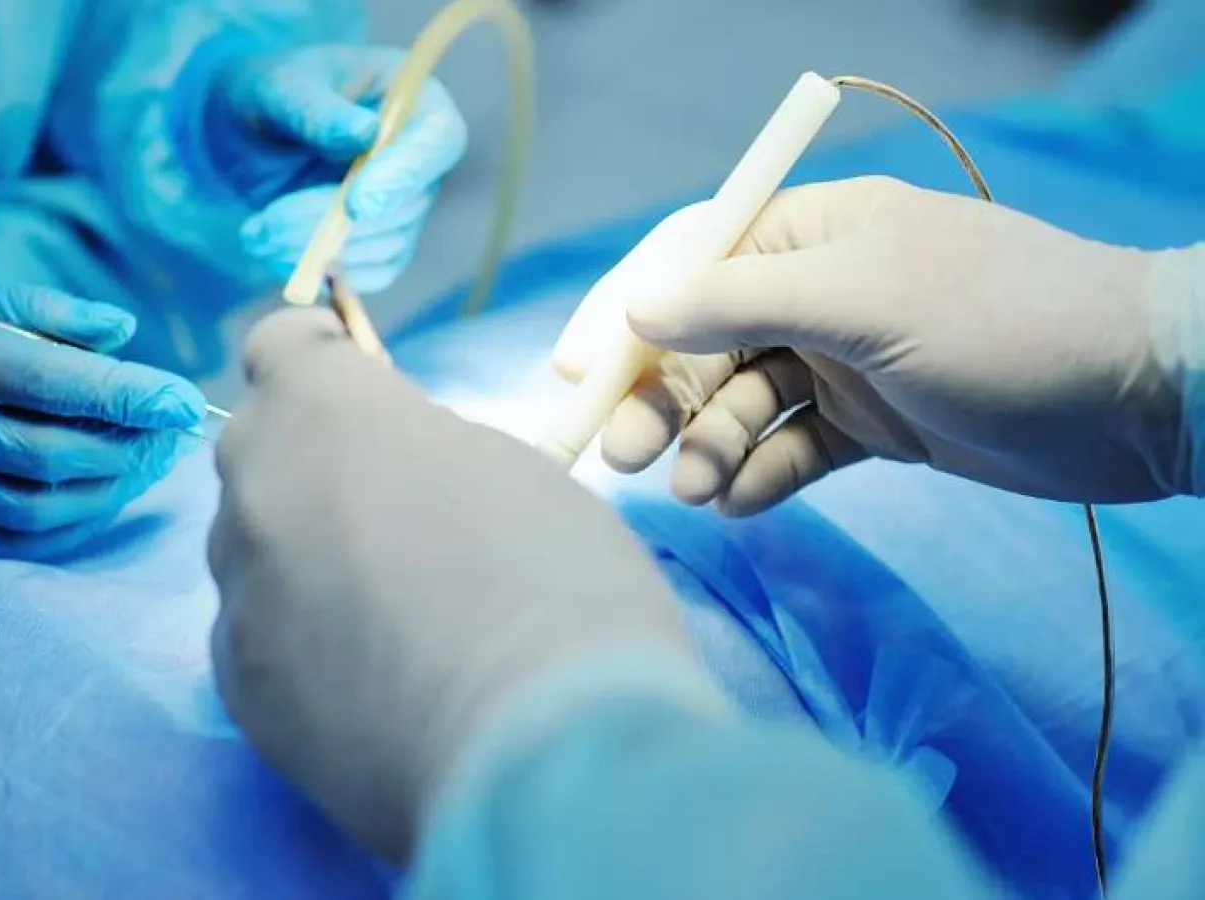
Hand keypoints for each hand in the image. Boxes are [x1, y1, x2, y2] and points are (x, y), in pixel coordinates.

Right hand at [0, 273, 204, 557]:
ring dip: (107, 491)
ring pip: (36, 507)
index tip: (183, 398)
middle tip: (172, 434)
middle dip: (128, 448)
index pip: (51, 382)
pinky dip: (65, 527)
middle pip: (52, 453)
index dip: (127, 395)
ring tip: (146, 465)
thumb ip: (44, 311)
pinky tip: (98, 500)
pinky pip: (7, 542)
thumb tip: (123, 333)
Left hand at [208, 43, 467, 291]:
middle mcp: (419, 155)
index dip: (402, 176)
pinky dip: (322, 271)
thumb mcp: (277, 88)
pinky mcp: (382, 241)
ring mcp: (405, 203)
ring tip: (256, 234)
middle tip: (267, 225)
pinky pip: (370, 272)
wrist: (245, 133)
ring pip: (386, 246)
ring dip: (320, 253)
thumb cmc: (267, 94)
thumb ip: (315, 109)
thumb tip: (364, 134)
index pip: (437, 140)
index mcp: (413, 98)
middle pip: (407, 205)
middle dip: (336, 226)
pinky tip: (273, 250)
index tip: (356, 205)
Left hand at [208, 308, 697, 861]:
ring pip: (250, 546)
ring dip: (297, 552)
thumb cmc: (560, 587)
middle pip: (258, 448)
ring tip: (381, 609)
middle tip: (386, 508)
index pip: (279, 346)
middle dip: (310, 460)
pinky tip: (362, 677)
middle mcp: (260, 490)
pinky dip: (294, 638)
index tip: (352, 378)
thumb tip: (394, 470)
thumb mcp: (513, 471)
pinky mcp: (238, 689)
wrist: (542, 752)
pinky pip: (253, 634)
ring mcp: (239, 594)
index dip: (320, 357)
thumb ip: (424, 449)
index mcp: (328, 412)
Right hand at [558, 176, 1187, 512]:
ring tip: (698, 490)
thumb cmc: (998, 321)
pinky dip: (760, 477)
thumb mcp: (862, 298)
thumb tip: (636, 310)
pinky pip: (789, 451)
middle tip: (623, 456)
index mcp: (812, 233)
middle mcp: (818, 293)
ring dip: (710, 447)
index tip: (574, 373)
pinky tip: (744, 504)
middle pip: (703, 344)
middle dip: (660, 399)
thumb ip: (739, 302)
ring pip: (741, 406)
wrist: (1133, 398)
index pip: (690, 262)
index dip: (626, 315)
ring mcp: (844, 363)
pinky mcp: (871, 428)